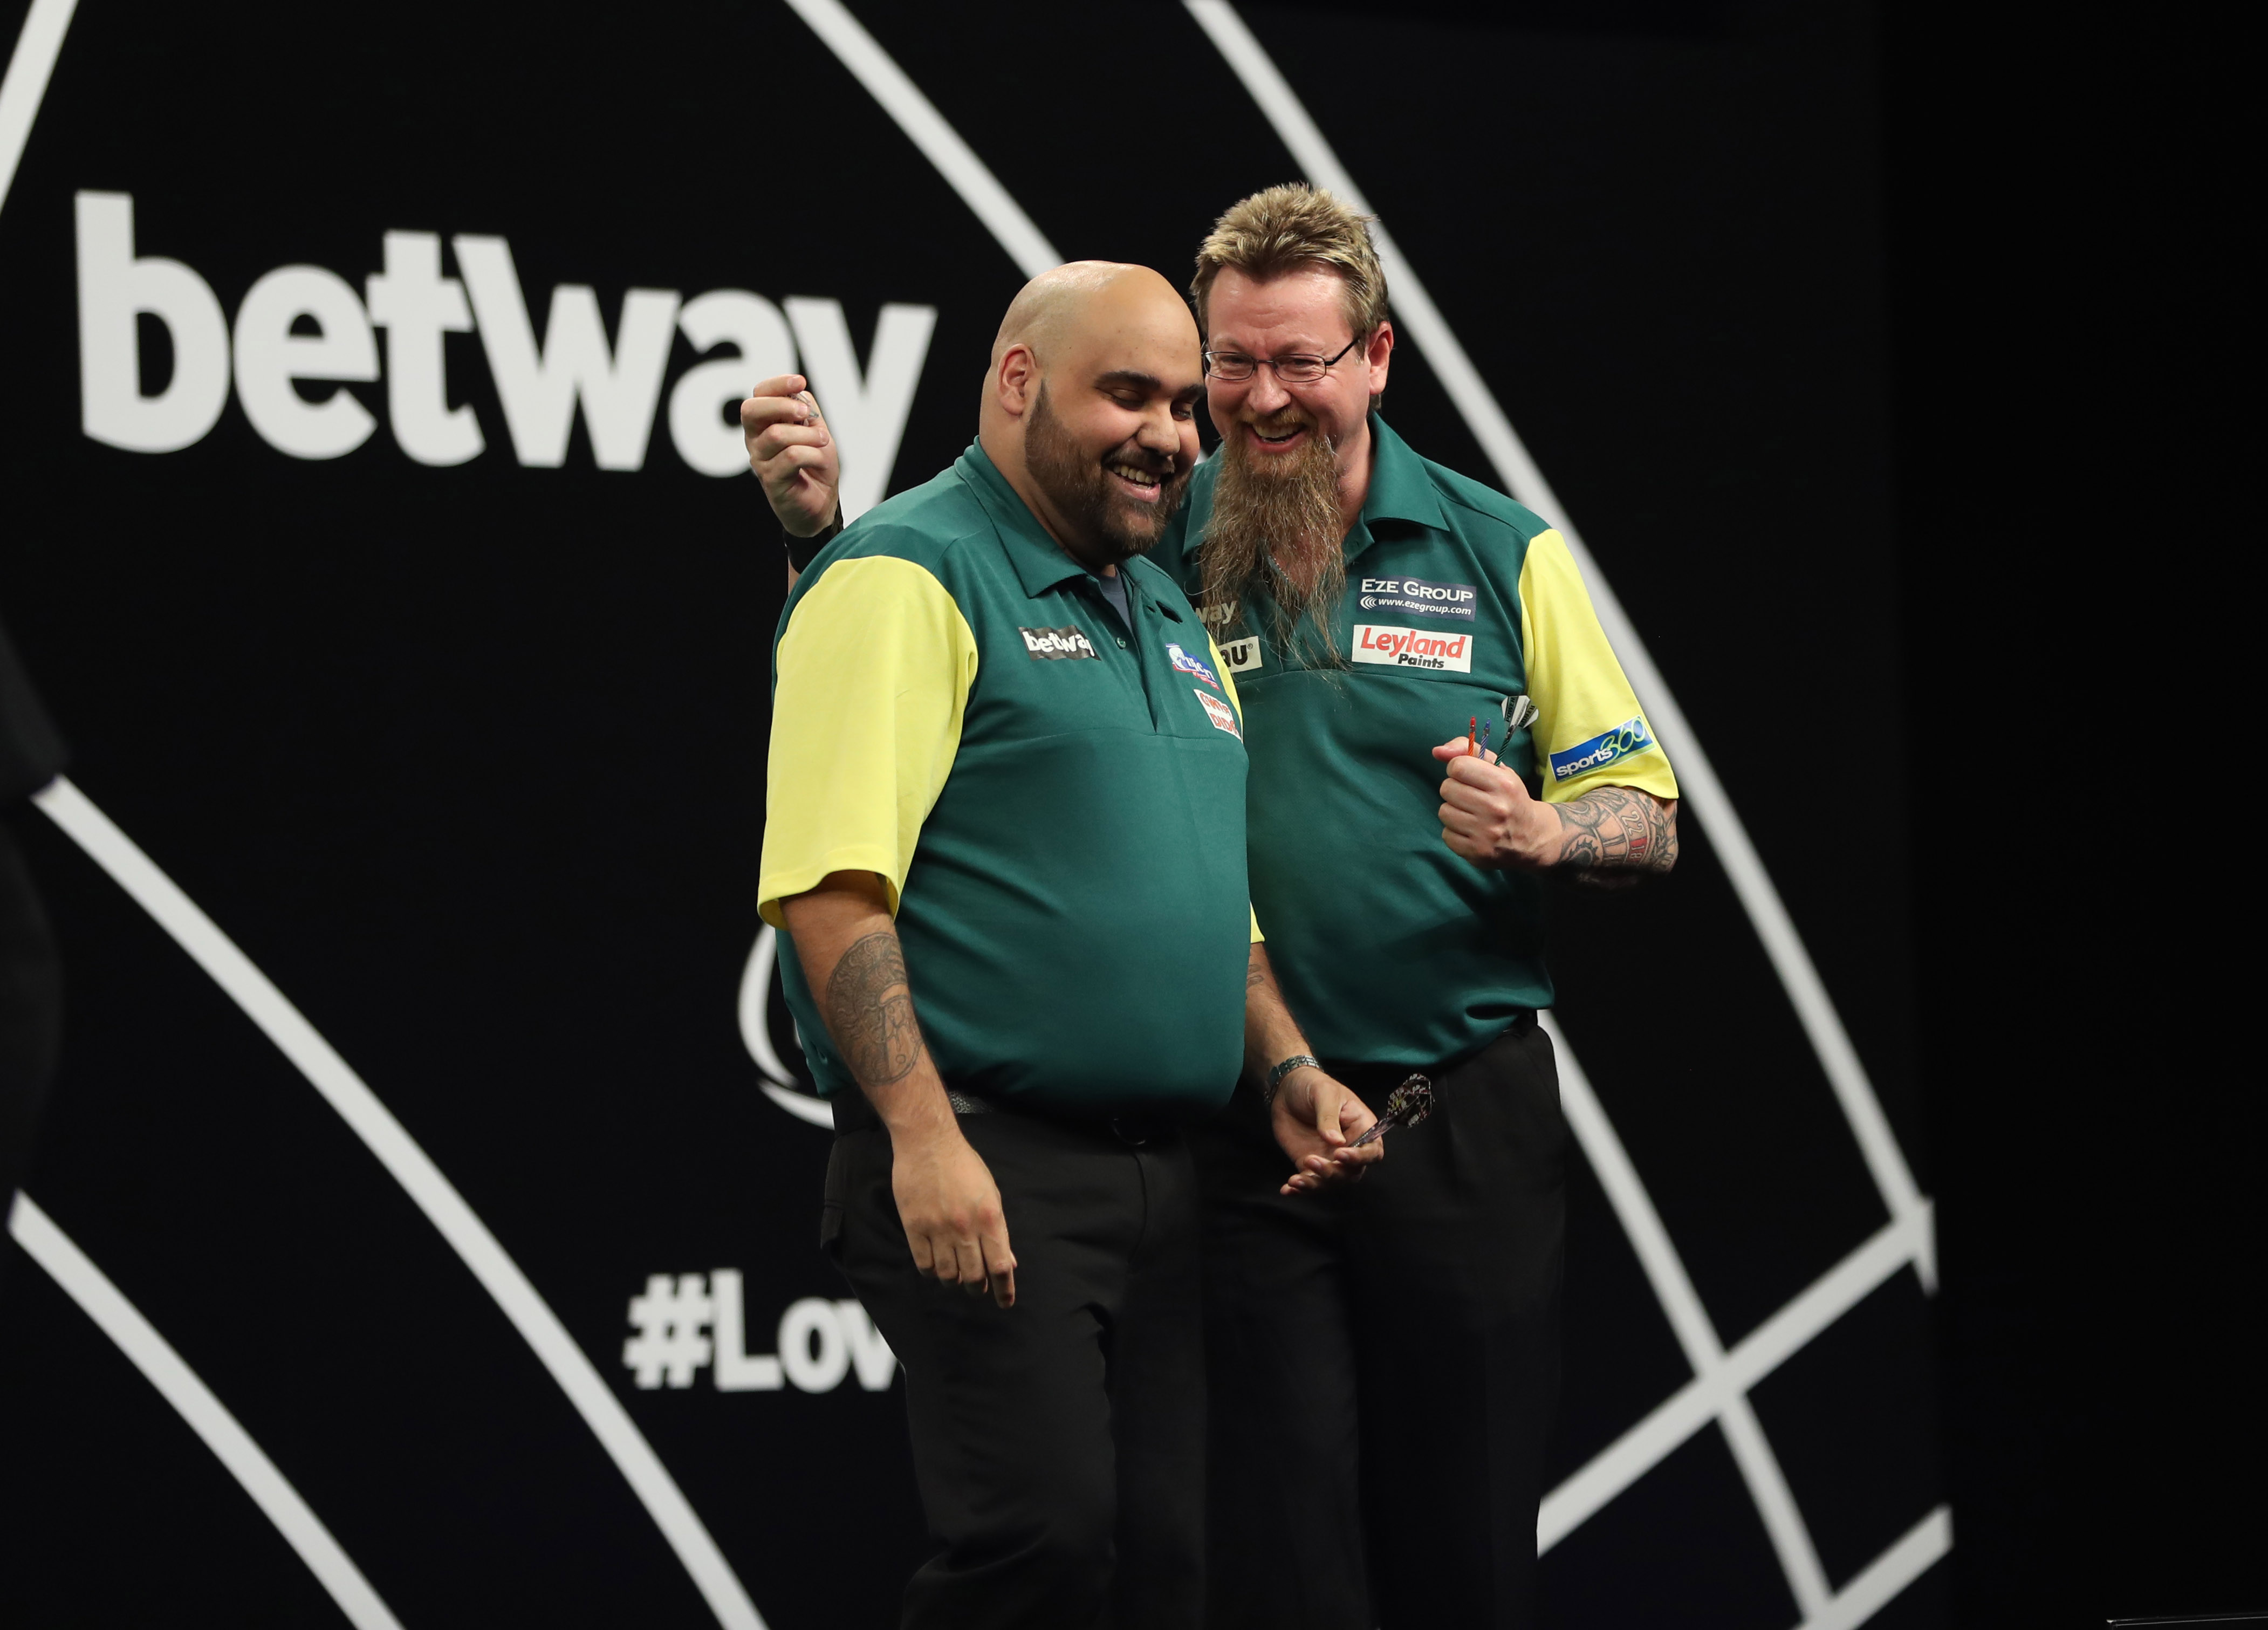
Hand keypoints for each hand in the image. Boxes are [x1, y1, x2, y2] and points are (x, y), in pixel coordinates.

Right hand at [741, 373, 840, 537]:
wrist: (822, 503)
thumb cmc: (815, 465)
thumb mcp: (816, 431)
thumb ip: (806, 410)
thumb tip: (797, 390)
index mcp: (764, 423)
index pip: (758, 395)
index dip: (777, 384)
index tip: (800, 381)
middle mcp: (755, 440)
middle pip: (751, 410)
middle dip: (782, 405)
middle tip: (806, 413)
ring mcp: (760, 461)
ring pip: (777, 434)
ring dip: (807, 435)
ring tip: (822, 442)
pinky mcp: (771, 480)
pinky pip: (791, 457)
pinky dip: (812, 454)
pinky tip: (819, 460)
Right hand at [890, 1124, 1016, 1307]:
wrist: (928, 1142)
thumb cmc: (964, 1165)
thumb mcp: (991, 1194)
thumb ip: (999, 1230)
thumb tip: (1008, 1262)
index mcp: (990, 1217)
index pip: (1001, 1266)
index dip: (1005, 1290)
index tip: (1005, 1303)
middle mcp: (965, 1227)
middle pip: (975, 1276)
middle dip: (979, 1288)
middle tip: (978, 1287)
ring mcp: (938, 1228)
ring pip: (948, 1274)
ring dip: (955, 1280)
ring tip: (956, 1275)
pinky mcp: (914, 1226)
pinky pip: (924, 1264)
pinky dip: (932, 1272)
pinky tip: (935, 1265)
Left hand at [1272, 1067, 1383, 1195]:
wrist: (1287, 1089)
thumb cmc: (1313, 1085)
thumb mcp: (1323, 1094)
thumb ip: (1329, 1117)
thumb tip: (1336, 1142)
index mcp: (1362, 1128)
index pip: (1372, 1152)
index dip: (1360, 1158)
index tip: (1340, 1153)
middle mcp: (1350, 1147)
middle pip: (1351, 1173)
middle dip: (1333, 1173)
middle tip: (1311, 1160)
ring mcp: (1330, 1158)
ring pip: (1331, 1182)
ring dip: (1315, 1185)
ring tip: (1296, 1179)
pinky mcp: (1310, 1164)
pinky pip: (1309, 1182)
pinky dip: (1299, 1189)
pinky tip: (1287, 1189)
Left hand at [1433, 736, 1559, 869]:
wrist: (1531, 837)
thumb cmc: (1509, 797)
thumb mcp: (1498, 769)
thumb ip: (1468, 750)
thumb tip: (1437, 751)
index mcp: (1503, 784)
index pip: (1458, 767)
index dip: (1459, 769)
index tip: (1468, 776)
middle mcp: (1495, 809)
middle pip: (1447, 788)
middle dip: (1455, 790)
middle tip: (1471, 797)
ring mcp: (1485, 833)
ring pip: (1444, 812)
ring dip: (1454, 811)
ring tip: (1471, 814)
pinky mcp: (1476, 852)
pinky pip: (1446, 835)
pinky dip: (1455, 832)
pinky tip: (1471, 831)